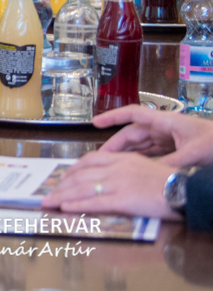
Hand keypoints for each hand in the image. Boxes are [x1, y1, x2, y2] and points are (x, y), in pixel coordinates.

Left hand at [40, 150, 177, 220]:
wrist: (182, 190)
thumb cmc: (166, 181)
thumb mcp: (142, 166)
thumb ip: (122, 169)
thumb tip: (106, 177)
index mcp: (120, 159)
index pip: (88, 161)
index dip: (71, 170)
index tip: (61, 177)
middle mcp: (115, 169)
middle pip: (80, 175)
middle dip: (61, 185)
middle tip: (48, 193)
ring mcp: (117, 183)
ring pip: (82, 188)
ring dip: (62, 196)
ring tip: (49, 202)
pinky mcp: (122, 199)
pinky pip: (94, 202)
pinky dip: (77, 205)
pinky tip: (66, 207)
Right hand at [95, 105, 212, 164]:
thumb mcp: (195, 153)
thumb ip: (172, 163)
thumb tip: (151, 175)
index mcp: (166, 122)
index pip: (134, 114)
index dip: (113, 117)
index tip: (95, 123)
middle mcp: (164, 128)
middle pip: (133, 134)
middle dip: (116, 145)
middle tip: (100, 158)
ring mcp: (169, 139)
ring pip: (140, 145)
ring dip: (126, 154)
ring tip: (110, 166)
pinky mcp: (175, 149)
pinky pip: (151, 153)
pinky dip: (139, 160)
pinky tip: (130, 169)